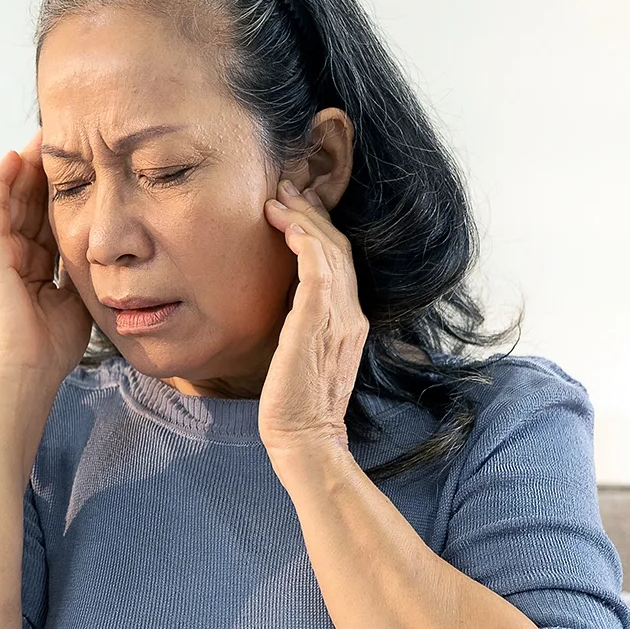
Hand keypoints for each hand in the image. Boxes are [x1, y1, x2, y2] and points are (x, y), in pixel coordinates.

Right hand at [0, 132, 91, 387]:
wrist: (27, 371)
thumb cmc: (50, 346)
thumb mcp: (76, 298)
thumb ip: (82, 272)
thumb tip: (105, 253)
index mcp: (33, 267)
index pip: (46, 218)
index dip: (58, 191)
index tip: (79, 163)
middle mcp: (12, 256)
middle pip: (28, 203)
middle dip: (41, 171)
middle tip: (57, 137)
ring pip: (9, 199)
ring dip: (22, 167)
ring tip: (36, 137)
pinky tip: (10, 157)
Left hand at [259, 179, 367, 458]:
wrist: (306, 440)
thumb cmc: (296, 406)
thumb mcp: (303, 357)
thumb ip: (303, 328)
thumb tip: (285, 308)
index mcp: (350, 322)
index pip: (341, 262)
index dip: (320, 229)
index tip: (295, 207)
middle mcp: (351, 316)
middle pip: (339, 248)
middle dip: (311, 213)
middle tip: (285, 188)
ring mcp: (340, 320)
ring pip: (330, 253)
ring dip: (304, 220)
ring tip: (278, 199)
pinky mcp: (319, 326)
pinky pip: (320, 273)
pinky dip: (306, 245)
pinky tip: (289, 227)